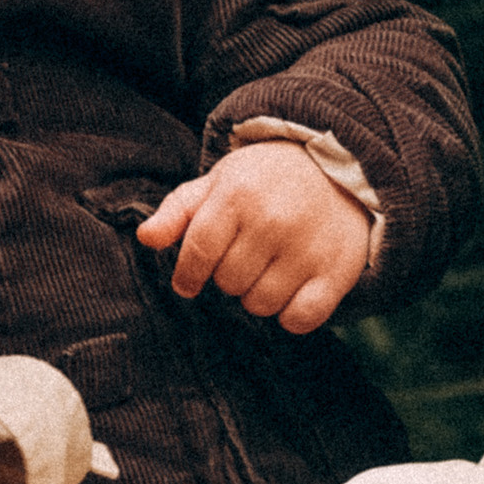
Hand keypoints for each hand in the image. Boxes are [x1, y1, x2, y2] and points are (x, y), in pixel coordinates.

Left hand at [135, 142, 371, 333]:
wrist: (338, 164)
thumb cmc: (266, 178)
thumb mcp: (220, 180)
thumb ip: (178, 210)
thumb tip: (145, 238)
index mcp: (238, 194)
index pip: (198, 253)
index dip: (188, 275)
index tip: (188, 282)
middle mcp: (273, 220)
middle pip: (228, 283)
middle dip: (229, 276)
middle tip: (245, 256)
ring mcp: (307, 247)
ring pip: (261, 305)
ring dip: (258, 296)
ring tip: (269, 269)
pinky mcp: (337, 271)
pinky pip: (300, 319)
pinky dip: (291, 315)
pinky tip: (292, 290)